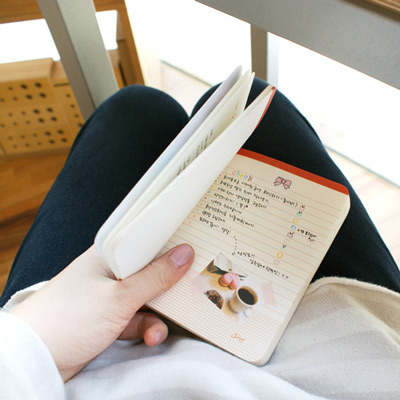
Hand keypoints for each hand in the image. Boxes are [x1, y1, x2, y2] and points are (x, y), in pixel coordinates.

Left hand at [10, 244, 193, 381]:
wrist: (35, 359)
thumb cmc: (71, 317)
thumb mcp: (120, 296)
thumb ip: (155, 276)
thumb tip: (185, 253)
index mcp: (110, 255)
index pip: (146, 241)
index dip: (171, 244)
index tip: (197, 247)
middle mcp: (111, 272)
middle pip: (150, 271)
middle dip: (170, 284)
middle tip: (193, 288)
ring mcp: (111, 296)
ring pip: (147, 298)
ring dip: (158, 314)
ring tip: (157, 328)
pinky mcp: (110, 319)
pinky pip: (137, 319)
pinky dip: (146, 329)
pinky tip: (150, 337)